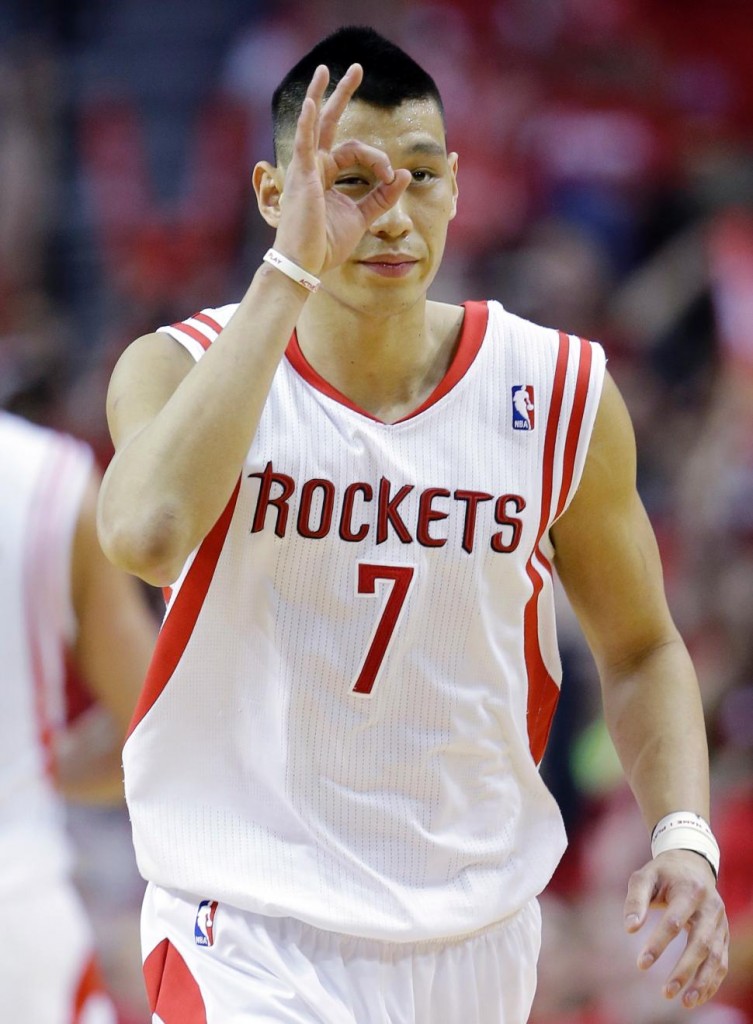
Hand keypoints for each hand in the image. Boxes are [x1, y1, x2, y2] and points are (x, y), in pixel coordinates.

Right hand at [273, 63, 411, 276]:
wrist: (306, 263)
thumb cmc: (326, 243)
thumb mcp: (362, 217)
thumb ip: (382, 196)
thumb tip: (404, 174)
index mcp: (327, 175)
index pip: (356, 152)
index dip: (379, 160)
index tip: (391, 178)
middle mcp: (314, 166)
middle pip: (330, 122)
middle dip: (342, 94)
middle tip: (357, 69)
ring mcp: (305, 169)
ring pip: (319, 125)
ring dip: (324, 95)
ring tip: (332, 70)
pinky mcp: (301, 177)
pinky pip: (304, 143)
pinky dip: (306, 123)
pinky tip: (310, 102)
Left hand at [624, 849, 728, 1007]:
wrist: (692, 865)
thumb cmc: (662, 873)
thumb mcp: (644, 877)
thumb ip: (635, 900)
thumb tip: (630, 929)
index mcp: (690, 890)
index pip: (675, 922)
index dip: (659, 944)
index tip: (641, 964)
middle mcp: (711, 907)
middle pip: (701, 943)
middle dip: (684, 970)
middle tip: (666, 992)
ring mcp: (720, 922)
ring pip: (716, 957)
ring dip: (702, 982)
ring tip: (684, 1002)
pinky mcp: (723, 934)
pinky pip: (722, 961)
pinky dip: (712, 981)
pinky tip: (696, 997)